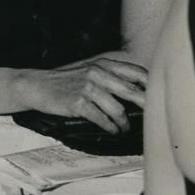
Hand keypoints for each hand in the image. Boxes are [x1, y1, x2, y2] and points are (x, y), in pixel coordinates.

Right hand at [19, 57, 147, 133]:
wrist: (37, 85)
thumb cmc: (64, 81)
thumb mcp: (88, 70)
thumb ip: (110, 76)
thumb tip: (135, 90)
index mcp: (103, 64)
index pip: (136, 72)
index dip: (150, 86)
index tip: (157, 98)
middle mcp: (97, 73)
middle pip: (132, 91)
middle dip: (145, 107)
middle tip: (152, 119)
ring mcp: (88, 88)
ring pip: (118, 109)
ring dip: (124, 123)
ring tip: (124, 129)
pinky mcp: (78, 103)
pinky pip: (102, 119)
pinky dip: (110, 127)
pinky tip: (112, 130)